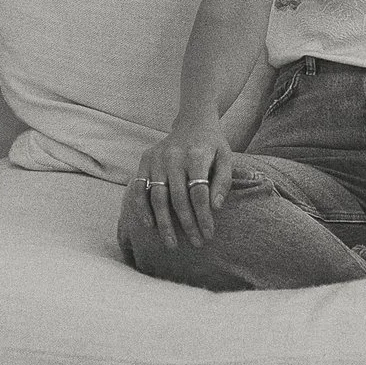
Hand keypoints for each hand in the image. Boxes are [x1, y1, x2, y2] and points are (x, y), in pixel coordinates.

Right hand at [133, 123, 231, 247]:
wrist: (192, 120)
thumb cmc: (212, 144)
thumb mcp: (226, 157)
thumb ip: (223, 182)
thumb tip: (215, 208)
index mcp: (196, 155)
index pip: (199, 193)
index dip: (204, 216)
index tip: (209, 235)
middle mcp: (174, 156)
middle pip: (178, 198)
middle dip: (187, 224)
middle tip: (194, 244)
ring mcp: (157, 158)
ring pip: (157, 197)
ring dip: (164, 223)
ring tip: (171, 243)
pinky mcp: (145, 160)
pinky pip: (139, 188)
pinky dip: (142, 207)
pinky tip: (149, 225)